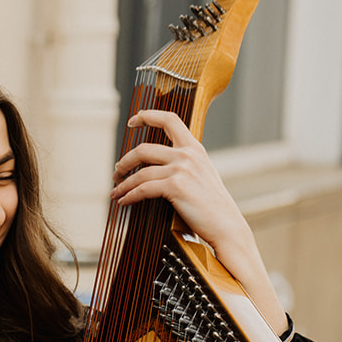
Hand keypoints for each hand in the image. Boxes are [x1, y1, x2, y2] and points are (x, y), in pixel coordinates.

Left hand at [111, 109, 284, 332]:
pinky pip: (142, 188)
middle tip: (116, 172)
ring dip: (123, 183)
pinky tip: (123, 202)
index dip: (148, 116)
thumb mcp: (201, 176)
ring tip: (115, 192)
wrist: (226, 225)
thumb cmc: (211, 206)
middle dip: (125, 161)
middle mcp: (188, 154)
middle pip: (144, 148)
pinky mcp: (175, 186)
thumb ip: (183, 165)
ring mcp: (181, 169)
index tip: (134, 120)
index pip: (170, 120)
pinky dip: (128, 196)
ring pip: (140, 172)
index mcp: (194, 148)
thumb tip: (156, 166)